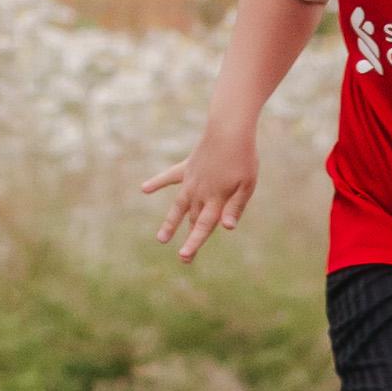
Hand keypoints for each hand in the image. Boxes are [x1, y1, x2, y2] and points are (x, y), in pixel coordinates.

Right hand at [141, 125, 258, 262]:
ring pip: (179, 206)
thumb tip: (226, 229)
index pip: (203, 226)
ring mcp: (191, 180)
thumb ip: (235, 207)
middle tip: (184, 260)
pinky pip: (170, 177)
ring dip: (171, 223)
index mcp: (216, 198)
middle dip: (189, 240)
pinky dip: (157, 183)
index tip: (183, 257)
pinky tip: (144, 189)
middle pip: (193, 220)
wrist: (228, 129)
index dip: (194, 243)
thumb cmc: (243, 157)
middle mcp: (200, 192)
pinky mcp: (188, 167)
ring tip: (161, 239)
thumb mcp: (247, 184)